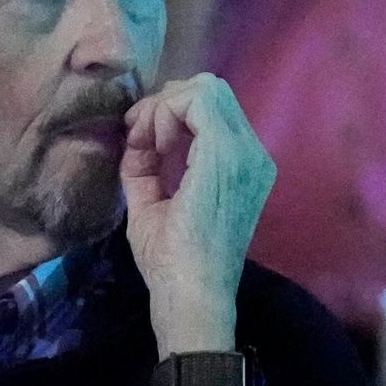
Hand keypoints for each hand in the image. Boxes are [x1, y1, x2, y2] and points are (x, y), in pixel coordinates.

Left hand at [121, 75, 274, 355]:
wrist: (190, 297)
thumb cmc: (172, 264)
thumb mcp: (153, 203)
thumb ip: (146, 165)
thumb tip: (134, 133)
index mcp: (242, 167)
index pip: (211, 108)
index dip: (169, 111)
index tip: (140, 139)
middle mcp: (252, 155)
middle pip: (210, 90)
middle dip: (165, 103)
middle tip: (140, 136)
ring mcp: (244, 153)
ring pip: (204, 89)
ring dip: (164, 107)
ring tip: (147, 143)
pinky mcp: (226, 155)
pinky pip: (197, 101)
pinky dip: (165, 112)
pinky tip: (152, 144)